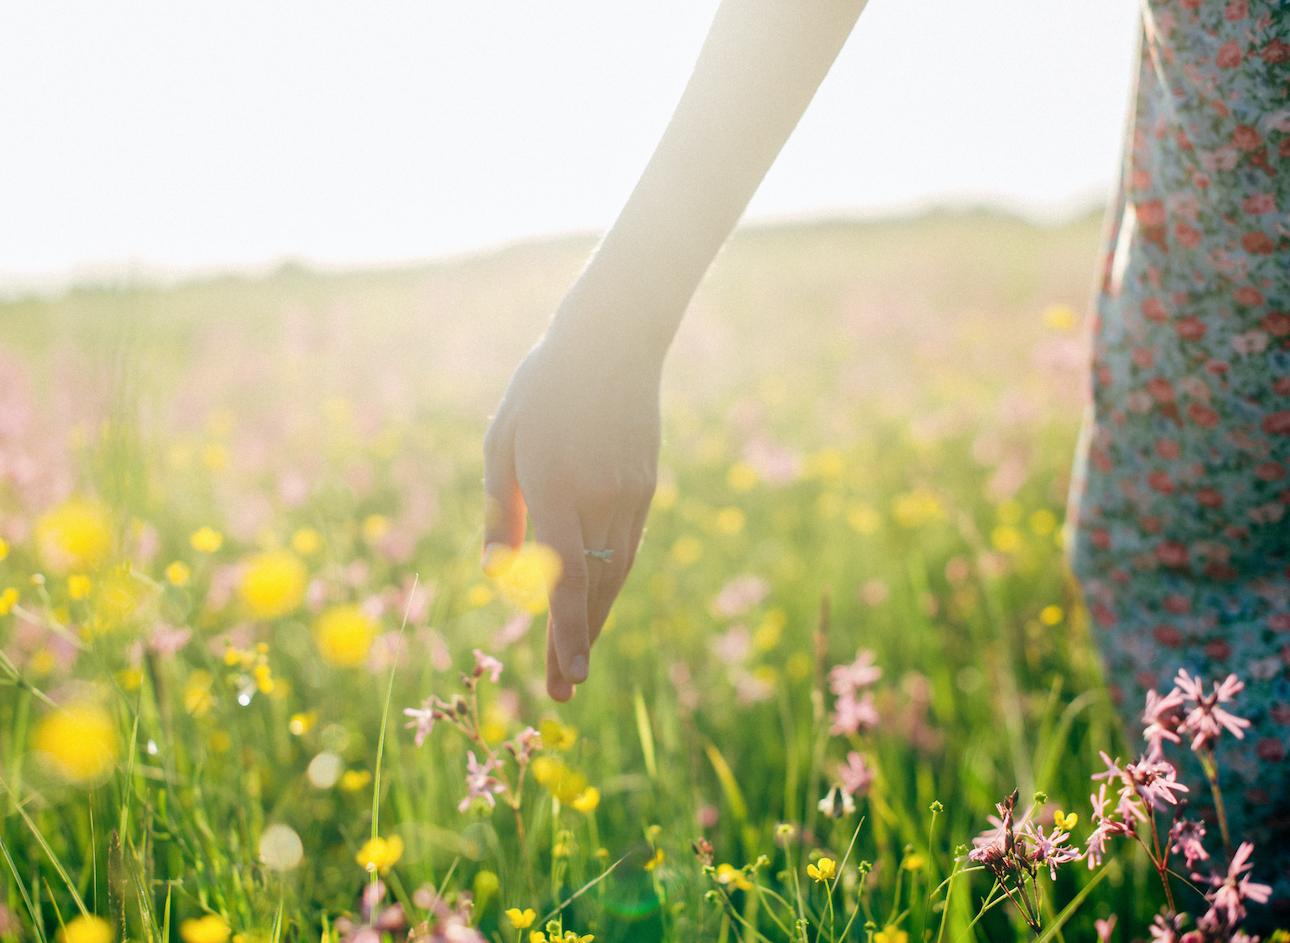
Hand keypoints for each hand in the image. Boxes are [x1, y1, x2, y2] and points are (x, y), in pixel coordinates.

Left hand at [483, 331, 659, 699]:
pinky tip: (596, 604)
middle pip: (595, 589)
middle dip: (575, 644)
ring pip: (616, 574)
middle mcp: (600, 498)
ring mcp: (631, 495)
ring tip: (573, 661)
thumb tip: (498, 572)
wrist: (613, 340)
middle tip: (560, 693)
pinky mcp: (646, 487)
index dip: (566, 633)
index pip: (565, 577)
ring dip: (595, 621)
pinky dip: (609, 583)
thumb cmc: (543, 387)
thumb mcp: (503, 439)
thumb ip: (499, 509)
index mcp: (556, 486)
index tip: (568, 679)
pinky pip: (626, 547)